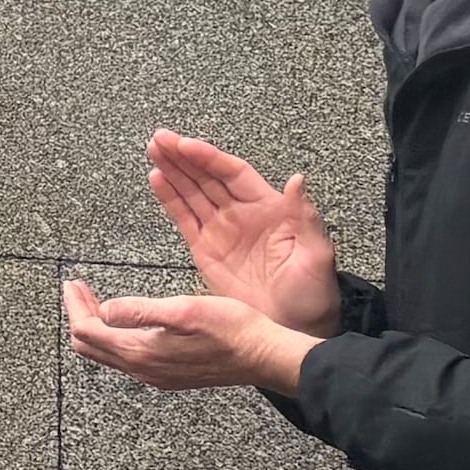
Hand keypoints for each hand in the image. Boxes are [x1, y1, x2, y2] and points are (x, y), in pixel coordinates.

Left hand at [64, 277, 316, 398]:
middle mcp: (144, 370)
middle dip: (79, 315)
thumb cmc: (232, 330)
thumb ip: (139, 311)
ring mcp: (156, 375)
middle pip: (91, 346)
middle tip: (78, 289)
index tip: (72, 283)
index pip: (88, 332)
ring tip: (94, 301)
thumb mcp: (183, 311)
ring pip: (109, 353)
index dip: (75, 306)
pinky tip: (125, 322)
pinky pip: (128, 359)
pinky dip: (115, 337)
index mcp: (142, 353)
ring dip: (96, 326)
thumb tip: (103, 310)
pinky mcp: (170, 374)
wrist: (265, 356)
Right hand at [140, 133, 340, 334]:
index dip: (208, 157)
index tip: (186, 144)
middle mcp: (242, 214)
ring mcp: (222, 231)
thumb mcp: (316, 254)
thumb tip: (297, 180)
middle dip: (183, 156)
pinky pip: (184, 218)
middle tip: (160, 139)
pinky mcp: (206, 250)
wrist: (293, 330)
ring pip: (192, 192)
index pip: (233, 173)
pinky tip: (157, 179)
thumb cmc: (312, 295)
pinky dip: (169, 199)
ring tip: (153, 150)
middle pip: (208, 177)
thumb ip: (305, 217)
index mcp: (269, 209)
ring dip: (173, 170)